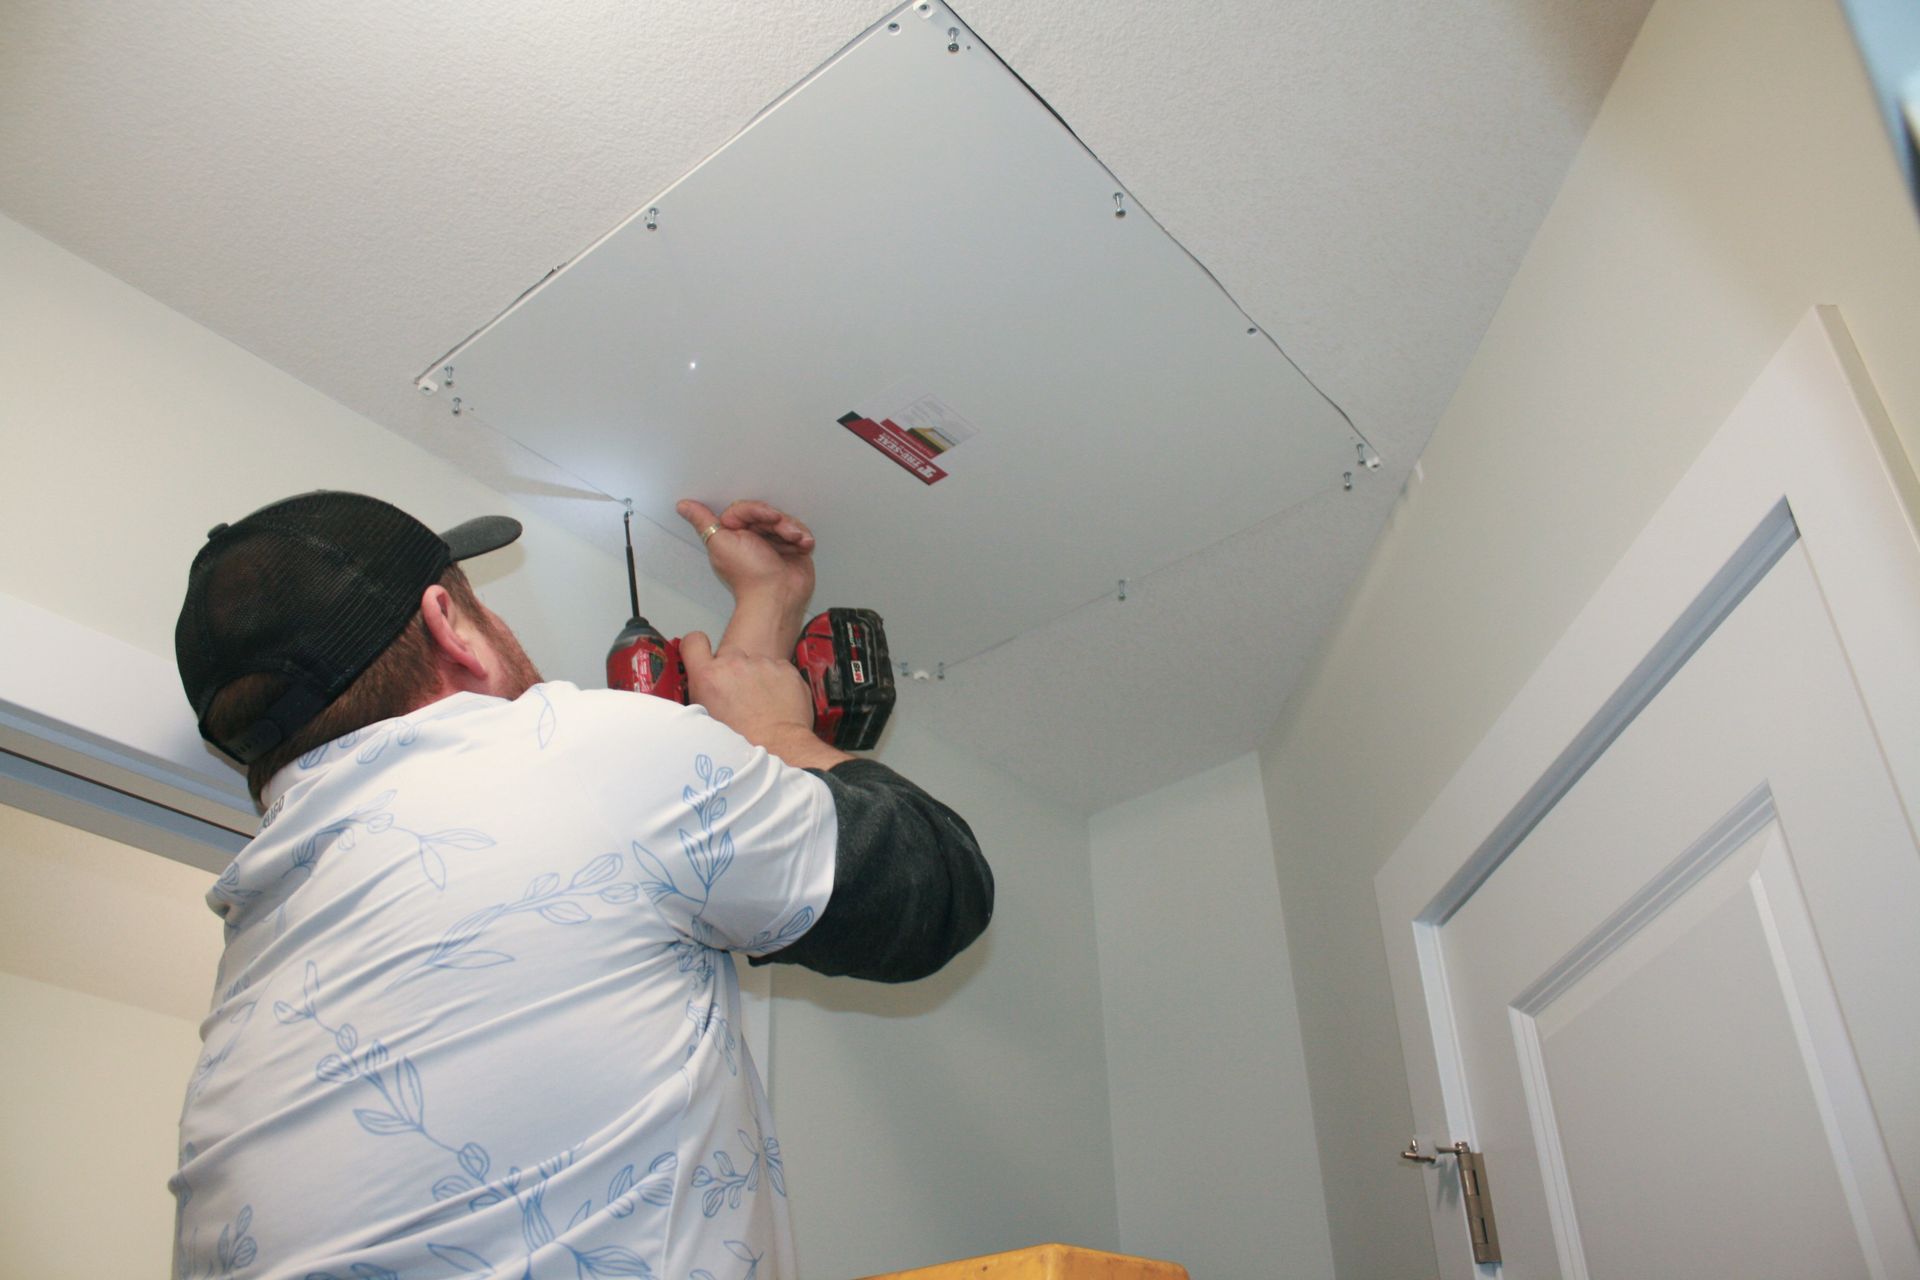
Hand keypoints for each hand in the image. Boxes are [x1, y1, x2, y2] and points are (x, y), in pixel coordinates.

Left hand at [677, 498, 815, 608]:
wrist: (778, 597)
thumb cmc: (750, 576)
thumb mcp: (720, 543)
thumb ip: (703, 521)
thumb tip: (683, 506)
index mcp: (734, 534)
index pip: (747, 509)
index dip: (760, 511)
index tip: (770, 517)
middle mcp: (752, 537)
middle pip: (768, 514)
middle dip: (780, 522)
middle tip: (785, 534)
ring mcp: (773, 543)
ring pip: (785, 522)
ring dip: (793, 530)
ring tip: (795, 542)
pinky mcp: (791, 549)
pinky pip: (799, 532)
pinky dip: (803, 537)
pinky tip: (803, 545)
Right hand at [681, 631, 850, 769]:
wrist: (779, 749)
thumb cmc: (740, 743)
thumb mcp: (706, 722)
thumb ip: (702, 696)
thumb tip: (703, 690)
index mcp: (708, 676)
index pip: (693, 641)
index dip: (697, 647)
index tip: (703, 657)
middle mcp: (733, 663)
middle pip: (730, 653)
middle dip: (733, 668)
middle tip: (739, 693)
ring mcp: (762, 664)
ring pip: (756, 662)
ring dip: (757, 676)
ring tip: (762, 703)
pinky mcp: (786, 668)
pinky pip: (778, 669)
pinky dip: (778, 681)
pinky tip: (778, 702)